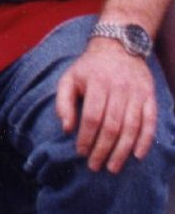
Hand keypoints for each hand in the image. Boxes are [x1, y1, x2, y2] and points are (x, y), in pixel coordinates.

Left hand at [56, 40, 158, 172]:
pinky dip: (145, 140)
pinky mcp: (149, 97)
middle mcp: (119, 88)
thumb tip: (66, 129)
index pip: (92, 117)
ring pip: (131, 127)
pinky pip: (150, 122)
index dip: (86, 138)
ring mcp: (137, 93)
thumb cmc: (89, 68)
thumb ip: (63, 102)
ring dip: (122, 151)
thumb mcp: (69, 78)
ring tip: (113, 167)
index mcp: (97, 83)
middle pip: (112, 126)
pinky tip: (137, 155)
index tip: (81, 153)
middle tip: (95, 166)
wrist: (118, 46)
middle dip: (103, 150)